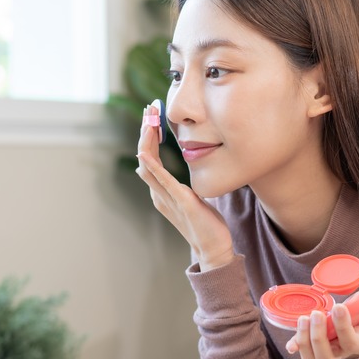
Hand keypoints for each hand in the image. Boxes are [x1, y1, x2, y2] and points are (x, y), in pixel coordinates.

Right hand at [135, 105, 233, 270]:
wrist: (214, 248)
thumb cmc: (206, 223)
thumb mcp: (192, 198)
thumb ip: (183, 186)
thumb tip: (182, 175)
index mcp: (161, 191)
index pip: (149, 158)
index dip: (149, 136)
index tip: (152, 115)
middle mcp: (158, 194)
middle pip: (144, 157)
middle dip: (145, 132)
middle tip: (148, 109)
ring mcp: (167, 198)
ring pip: (148, 166)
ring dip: (146, 141)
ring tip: (148, 121)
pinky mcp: (180, 202)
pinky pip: (162, 181)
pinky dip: (152, 166)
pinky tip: (146, 152)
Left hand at [286, 269, 358, 358]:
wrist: (357, 331)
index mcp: (358, 342)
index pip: (350, 340)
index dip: (343, 325)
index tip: (338, 306)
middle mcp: (340, 352)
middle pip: (327, 356)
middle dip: (319, 335)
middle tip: (317, 313)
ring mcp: (325, 353)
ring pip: (312, 358)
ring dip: (305, 339)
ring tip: (303, 318)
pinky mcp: (312, 349)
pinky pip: (303, 353)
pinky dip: (296, 346)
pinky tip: (290, 342)